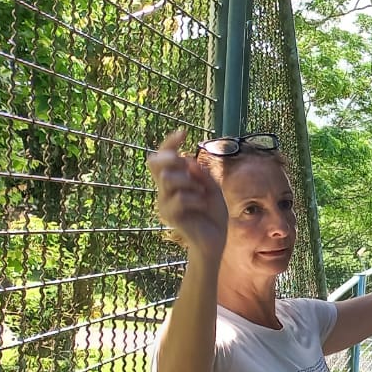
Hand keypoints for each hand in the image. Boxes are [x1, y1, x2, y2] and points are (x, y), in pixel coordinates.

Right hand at [147, 129, 226, 259]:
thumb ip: (200, 173)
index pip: (163, 156)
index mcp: (175, 180)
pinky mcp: (169, 215)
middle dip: (172, 158)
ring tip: (201, 193)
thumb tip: (187, 160)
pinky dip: (195, 198)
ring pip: (169, 178)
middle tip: (189, 166)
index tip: (183, 132)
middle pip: (156, 163)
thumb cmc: (213, 213)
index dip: (170, 142)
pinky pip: (180, 197)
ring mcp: (165, 202)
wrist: (215, 239)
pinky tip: (202, 205)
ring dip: (190, 181)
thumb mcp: (212, 187)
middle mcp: (165, 190)